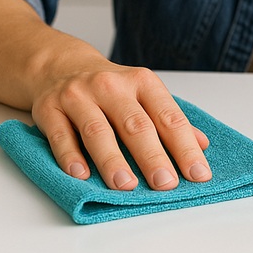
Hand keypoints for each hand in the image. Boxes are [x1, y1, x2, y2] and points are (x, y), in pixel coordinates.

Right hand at [30, 59, 211, 190]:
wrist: (61, 66)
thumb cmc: (111, 89)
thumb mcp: (144, 95)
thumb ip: (169, 120)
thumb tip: (202, 145)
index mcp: (142, 82)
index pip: (168, 117)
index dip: (184, 147)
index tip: (198, 174)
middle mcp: (111, 86)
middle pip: (135, 124)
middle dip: (152, 156)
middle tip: (165, 183)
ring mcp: (79, 96)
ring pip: (97, 130)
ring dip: (112, 160)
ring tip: (126, 185)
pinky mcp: (49, 108)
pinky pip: (60, 135)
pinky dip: (70, 156)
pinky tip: (81, 175)